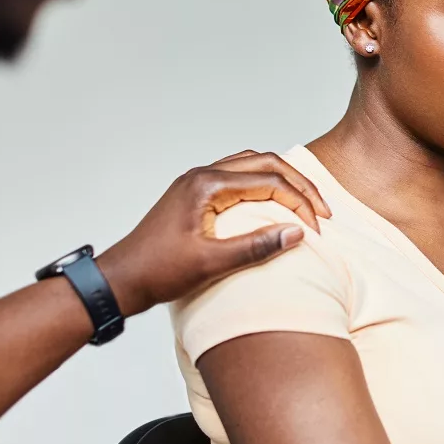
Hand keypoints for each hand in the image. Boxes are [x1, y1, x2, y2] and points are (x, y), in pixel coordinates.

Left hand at [97, 150, 331, 316]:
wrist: (120, 280)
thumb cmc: (158, 272)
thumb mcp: (211, 263)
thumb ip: (256, 246)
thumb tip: (297, 233)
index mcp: (207, 185)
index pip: (269, 180)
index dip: (299, 203)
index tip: (315, 229)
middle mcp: (203, 175)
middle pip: (266, 163)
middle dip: (300, 184)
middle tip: (323, 210)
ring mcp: (198, 181)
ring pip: (253, 164)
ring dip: (283, 179)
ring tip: (305, 202)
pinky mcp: (196, 193)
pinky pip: (239, 175)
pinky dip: (264, 183)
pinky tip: (273, 202)